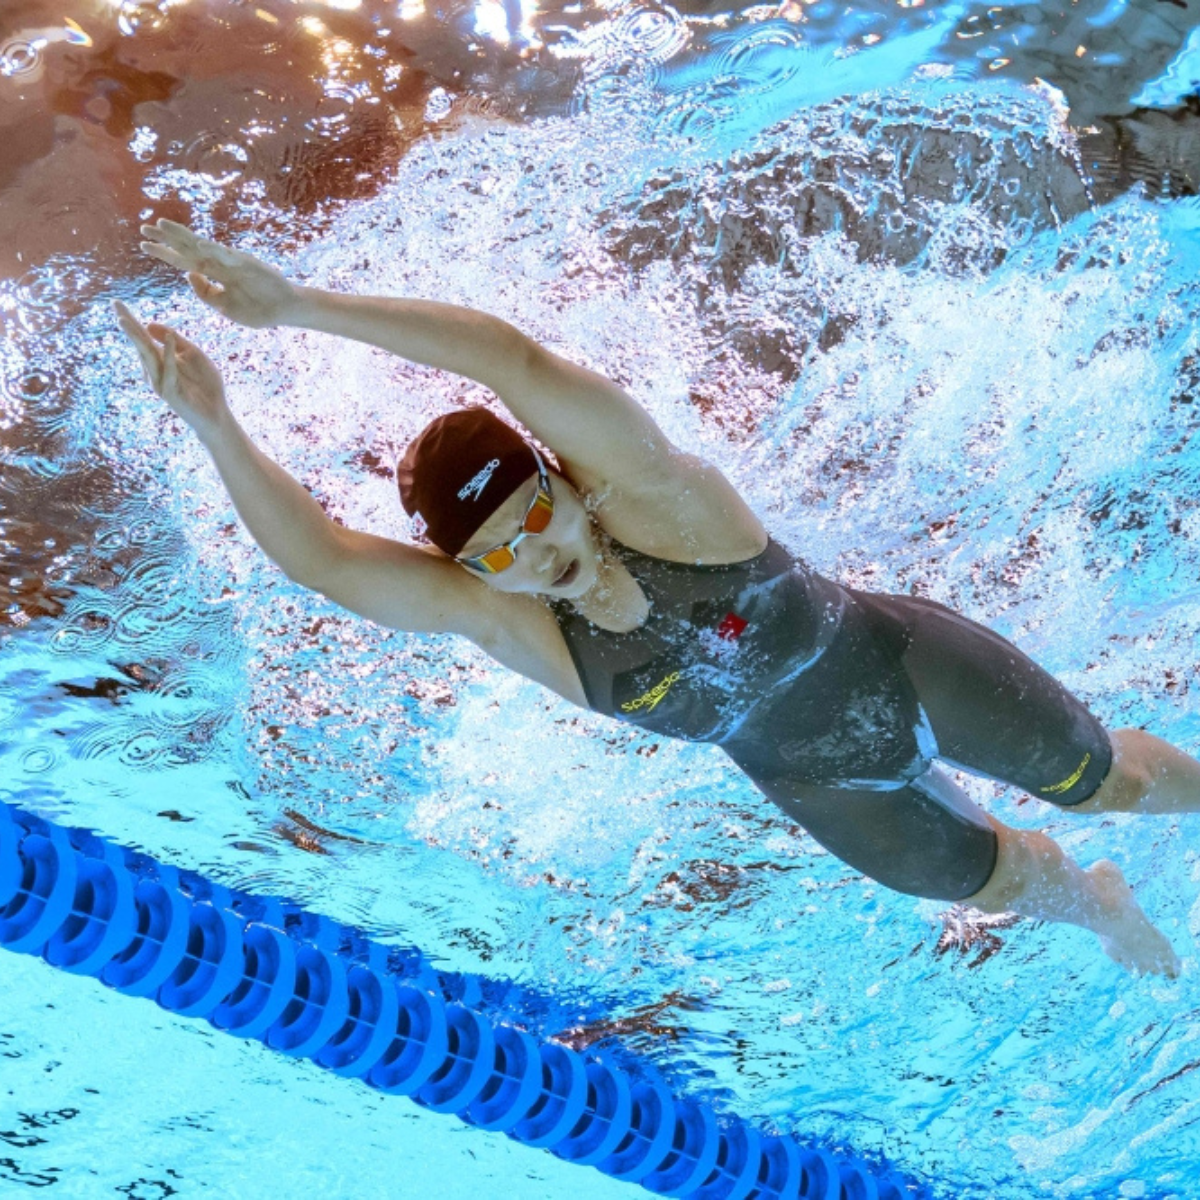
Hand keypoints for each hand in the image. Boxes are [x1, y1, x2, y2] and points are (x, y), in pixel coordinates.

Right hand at [113, 300, 229, 441]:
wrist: (217, 412)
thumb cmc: (205, 384)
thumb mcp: (193, 354)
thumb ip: (175, 340)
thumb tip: (149, 323)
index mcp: (160, 360)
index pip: (143, 337)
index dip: (130, 320)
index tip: (116, 303)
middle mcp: (155, 371)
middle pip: (140, 344)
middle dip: (128, 325)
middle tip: (114, 306)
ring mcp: (161, 382)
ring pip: (147, 356)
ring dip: (137, 338)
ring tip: (125, 321)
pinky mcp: (171, 393)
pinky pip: (169, 370)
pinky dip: (169, 353)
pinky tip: (168, 337)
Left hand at [139, 218, 296, 328]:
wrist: (285, 311)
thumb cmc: (258, 309)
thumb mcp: (224, 306)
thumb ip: (206, 293)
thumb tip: (187, 275)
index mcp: (214, 274)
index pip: (184, 261)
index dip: (164, 253)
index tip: (143, 245)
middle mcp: (220, 264)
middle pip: (188, 248)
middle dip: (166, 239)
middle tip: (143, 228)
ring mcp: (233, 262)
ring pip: (202, 245)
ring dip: (182, 236)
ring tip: (161, 225)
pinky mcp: (248, 263)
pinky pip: (227, 256)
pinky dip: (213, 250)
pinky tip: (198, 245)